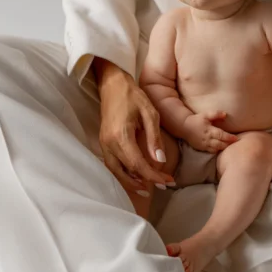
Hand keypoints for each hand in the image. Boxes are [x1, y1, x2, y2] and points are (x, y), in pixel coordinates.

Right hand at [96, 72, 175, 192]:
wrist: (112, 85)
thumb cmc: (133, 96)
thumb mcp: (150, 113)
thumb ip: (154, 138)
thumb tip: (160, 161)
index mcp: (121, 136)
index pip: (137, 164)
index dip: (153, 176)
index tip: (168, 181)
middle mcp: (109, 143)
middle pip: (125, 172)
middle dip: (145, 182)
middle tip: (163, 185)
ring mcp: (103, 144)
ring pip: (116, 171)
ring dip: (131, 182)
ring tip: (148, 187)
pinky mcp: (103, 143)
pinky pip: (112, 165)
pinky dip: (124, 174)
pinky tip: (136, 176)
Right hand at [182, 111, 238, 153]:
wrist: (184, 127)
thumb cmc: (196, 120)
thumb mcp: (206, 115)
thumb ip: (216, 114)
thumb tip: (225, 114)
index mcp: (209, 130)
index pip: (221, 135)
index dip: (229, 137)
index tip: (236, 138)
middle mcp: (207, 139)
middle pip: (220, 144)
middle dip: (228, 144)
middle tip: (235, 143)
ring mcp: (204, 145)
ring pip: (216, 149)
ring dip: (223, 148)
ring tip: (229, 146)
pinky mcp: (201, 148)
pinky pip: (211, 151)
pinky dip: (217, 150)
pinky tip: (221, 148)